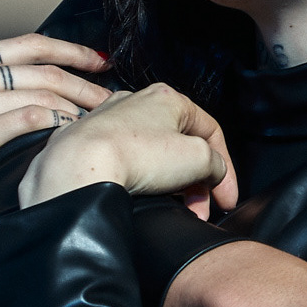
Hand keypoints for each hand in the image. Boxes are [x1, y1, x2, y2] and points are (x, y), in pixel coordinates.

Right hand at [0, 34, 111, 221]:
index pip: (31, 44)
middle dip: (87, 82)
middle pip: (45, 69)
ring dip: (80, 107)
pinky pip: (31, 120)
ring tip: (103, 120)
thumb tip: (30, 87)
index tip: (100, 61)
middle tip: (114, 96)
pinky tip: (76, 134)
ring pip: (43, 94)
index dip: (73, 51)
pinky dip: (60, 125)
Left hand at [18, 81, 237, 217]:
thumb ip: (217, 164)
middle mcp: (137, 103)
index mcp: (167, 97)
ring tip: (176, 209)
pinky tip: (144, 198)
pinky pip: (127, 163)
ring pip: (155, 155)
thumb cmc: (135, 155)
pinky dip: (142, 181)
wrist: (79, 169)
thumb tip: (213, 174)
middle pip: (183, 145)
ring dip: (173, 184)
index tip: (226, 197)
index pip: (211, 132)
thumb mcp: (199, 158)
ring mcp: (109, 122)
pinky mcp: (89, 143)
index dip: (226, 169)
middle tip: (202, 208)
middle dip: (198, 181)